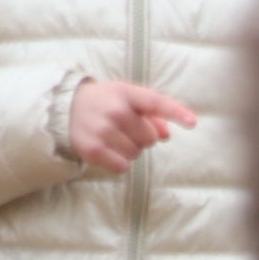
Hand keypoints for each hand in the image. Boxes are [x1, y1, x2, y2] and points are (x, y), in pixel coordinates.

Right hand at [65, 79, 196, 177]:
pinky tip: (107, 150)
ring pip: (136, 153)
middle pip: (149, 137)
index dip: (175, 112)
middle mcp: (114, 110)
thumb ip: (150, 113)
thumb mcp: (125, 99)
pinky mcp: (93, 150)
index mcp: (124, 93)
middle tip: (125, 129)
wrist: (65, 108)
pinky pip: (122, 167)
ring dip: (130, 150)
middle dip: (142, 137)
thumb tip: (167, 134)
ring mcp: (103, 130)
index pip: (155, 102)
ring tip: (113, 138)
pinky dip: (119, 163)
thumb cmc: (104, 102)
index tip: (193, 123)